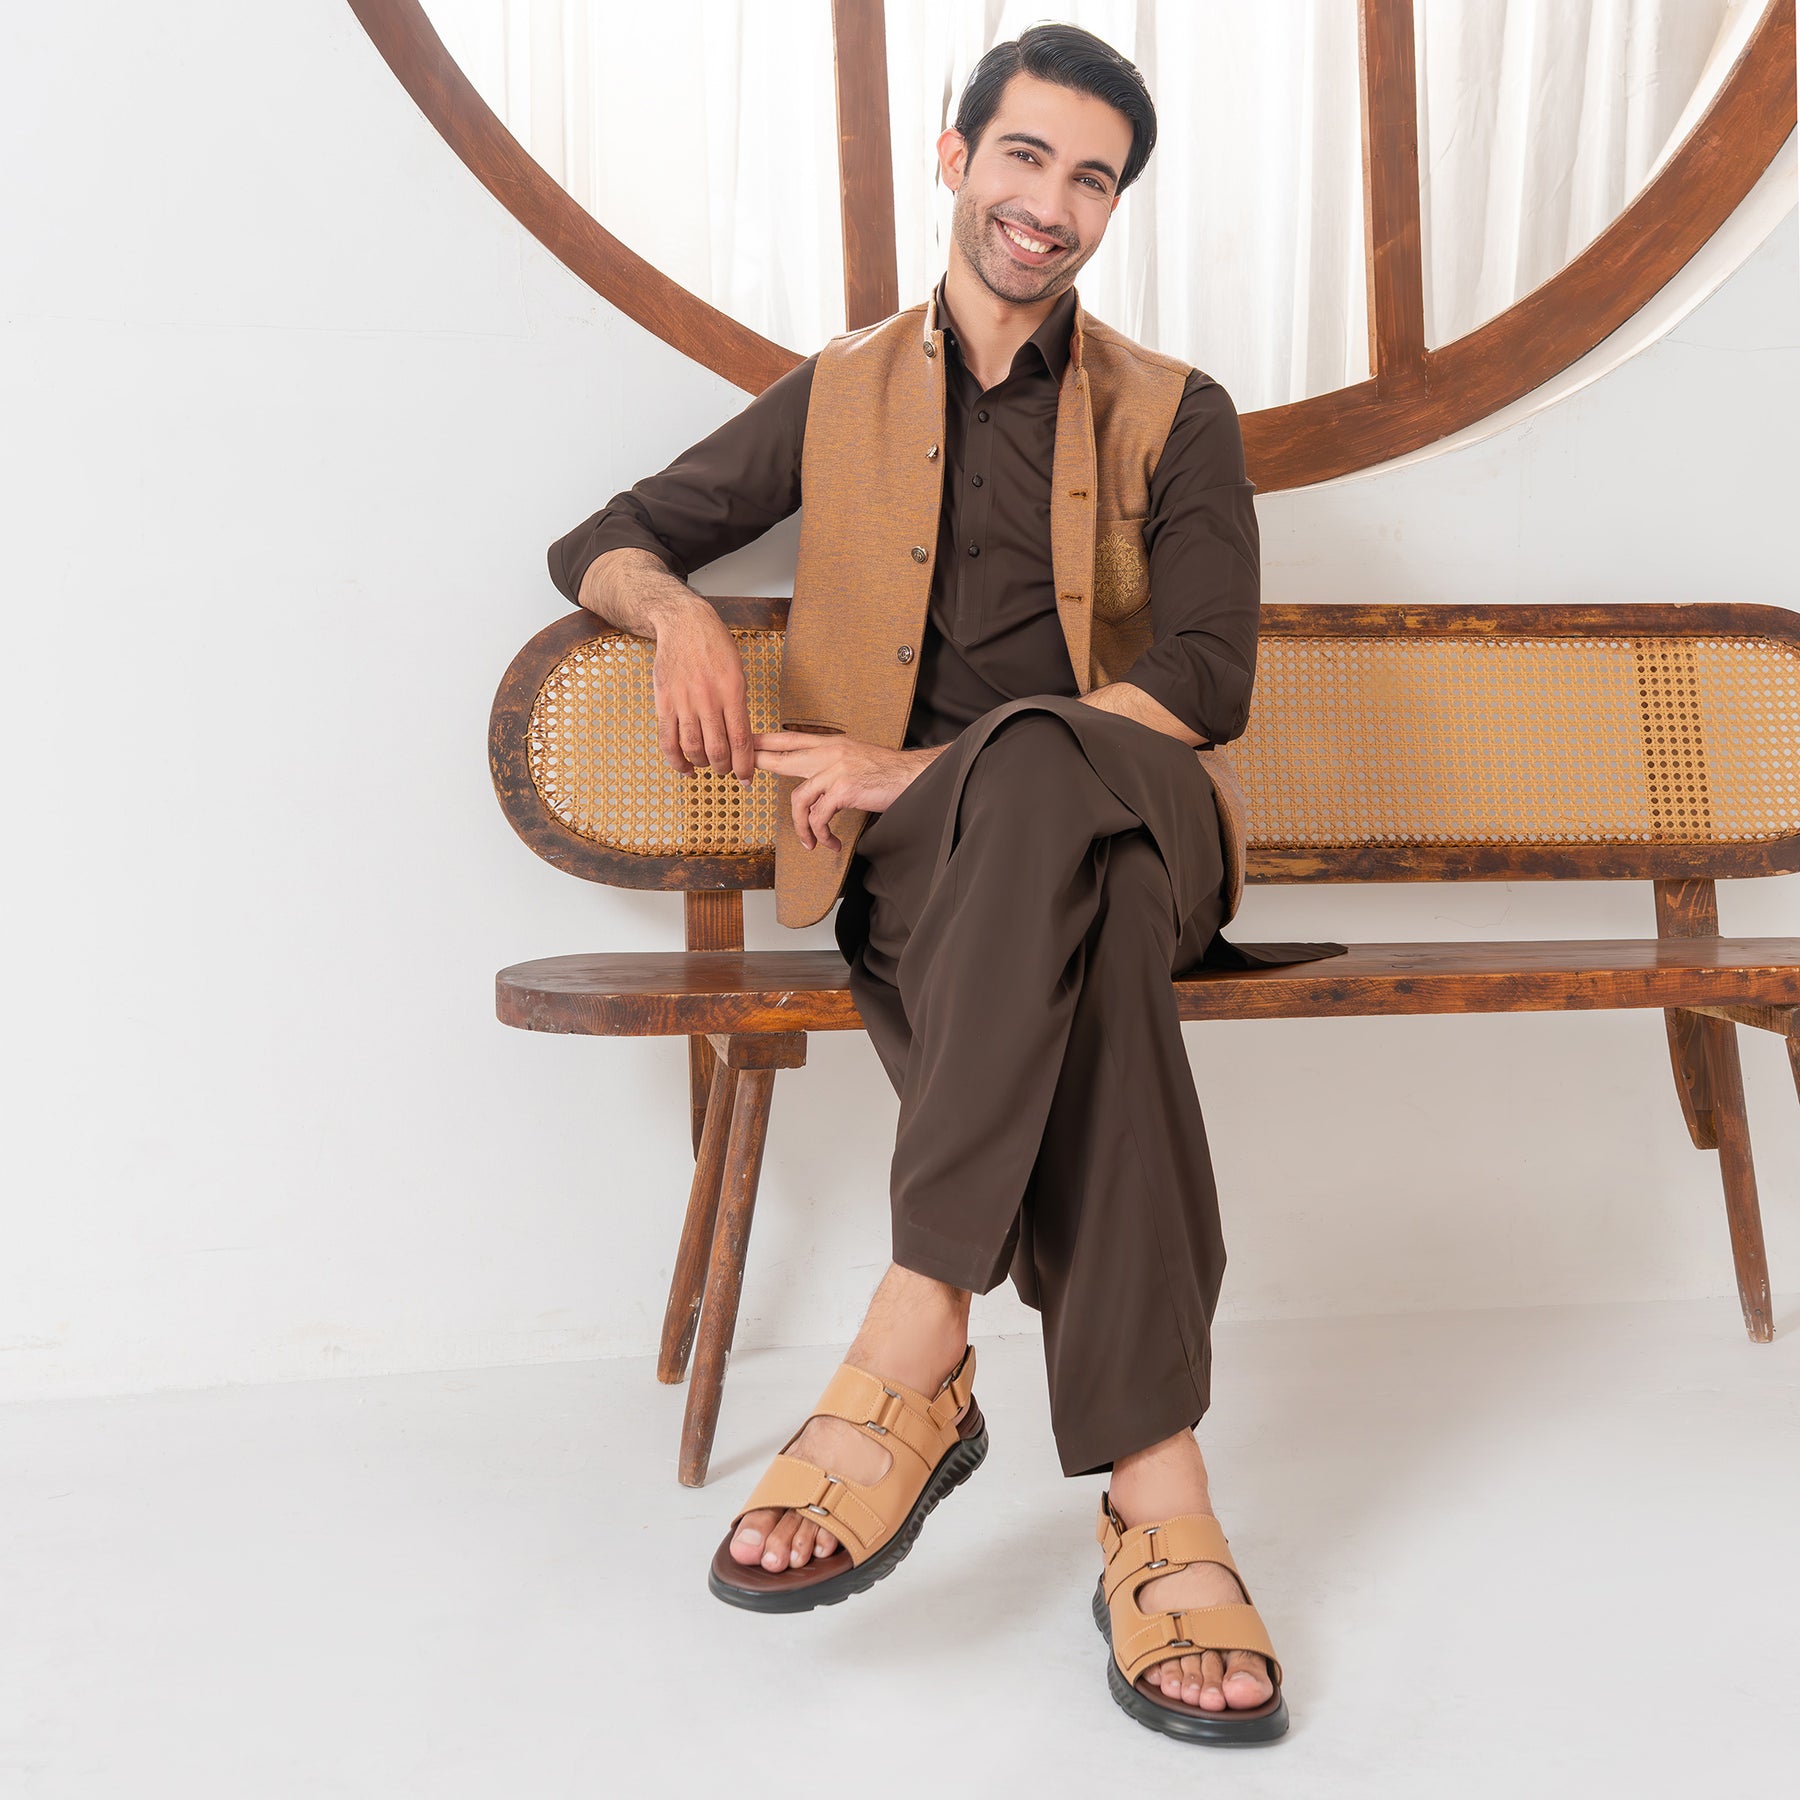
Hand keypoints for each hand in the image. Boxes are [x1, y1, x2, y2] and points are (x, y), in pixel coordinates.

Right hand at [650, 596, 755, 783]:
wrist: (684, 624)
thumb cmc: (715, 646)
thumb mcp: (738, 672)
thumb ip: (738, 706)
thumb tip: (740, 740)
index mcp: (732, 691)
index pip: (740, 740)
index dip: (745, 766)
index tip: (747, 780)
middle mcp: (708, 699)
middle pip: (717, 749)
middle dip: (725, 768)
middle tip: (727, 771)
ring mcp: (683, 701)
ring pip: (692, 748)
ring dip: (702, 764)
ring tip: (708, 766)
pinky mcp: (663, 702)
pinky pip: (667, 740)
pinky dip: (675, 760)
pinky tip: (684, 768)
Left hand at [753, 731, 927, 850]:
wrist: (913, 777)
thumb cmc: (887, 773)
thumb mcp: (855, 758)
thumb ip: (832, 764)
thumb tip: (814, 782)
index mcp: (832, 744)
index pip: (790, 737)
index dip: (764, 740)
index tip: (746, 743)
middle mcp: (830, 753)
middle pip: (783, 758)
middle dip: (758, 764)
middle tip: (740, 773)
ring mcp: (835, 770)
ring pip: (799, 799)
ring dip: (801, 827)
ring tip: (810, 841)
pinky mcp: (843, 790)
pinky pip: (819, 817)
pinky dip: (821, 835)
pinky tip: (830, 843)